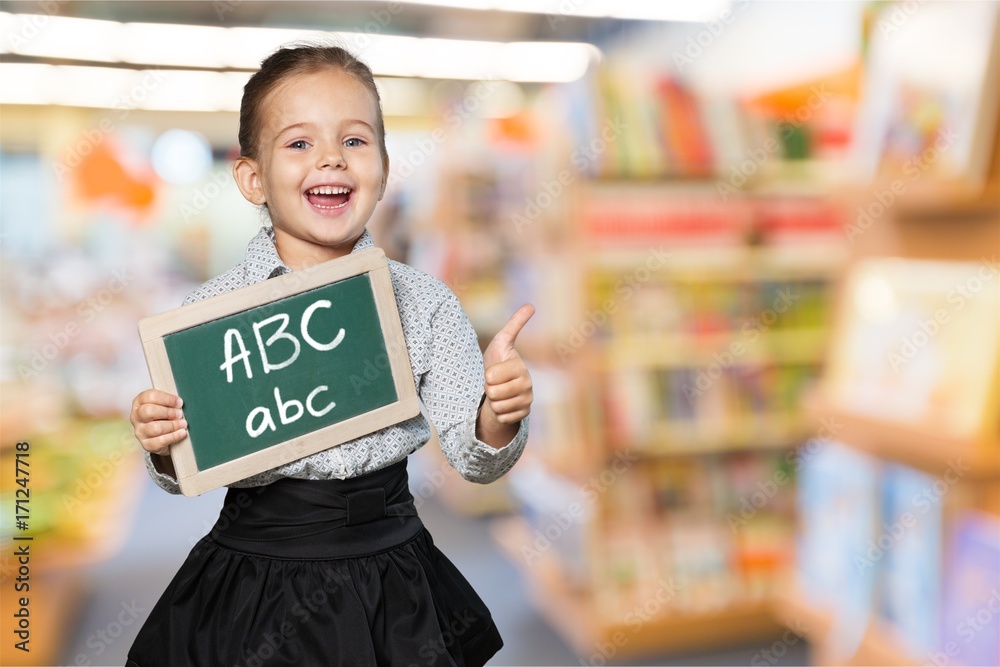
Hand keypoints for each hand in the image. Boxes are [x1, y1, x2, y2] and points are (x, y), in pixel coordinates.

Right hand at [130, 389, 186, 455]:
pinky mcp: (146, 444)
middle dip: (168, 412)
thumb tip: (180, 403)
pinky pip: (160, 441)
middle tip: (180, 414)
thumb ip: (170, 402)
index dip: (166, 399)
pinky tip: (182, 433)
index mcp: (139, 402)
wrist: (162, 437)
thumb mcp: (165, 405)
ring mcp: (139, 431)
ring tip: (183, 424)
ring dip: (172, 425)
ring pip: (155, 428)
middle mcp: (136, 416)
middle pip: (149, 411)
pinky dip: (173, 436)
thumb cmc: (164, 416)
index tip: (179, 402)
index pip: (150, 396)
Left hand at [478, 304, 534, 445]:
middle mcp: (527, 384)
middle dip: (488, 389)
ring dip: (493, 401)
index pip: (491, 377)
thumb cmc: (499, 361)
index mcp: (520, 367)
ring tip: (499, 393)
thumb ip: (514, 325)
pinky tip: (504, 405)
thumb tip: (531, 306)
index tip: (493, 371)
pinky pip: (502, 418)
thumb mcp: (502, 342)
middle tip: (495, 383)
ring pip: (497, 406)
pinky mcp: (524, 414)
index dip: (487, 375)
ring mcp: (527, 400)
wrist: (500, 386)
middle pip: (493, 393)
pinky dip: (498, 413)